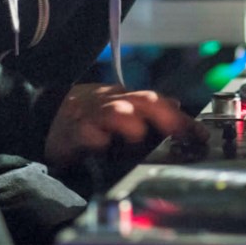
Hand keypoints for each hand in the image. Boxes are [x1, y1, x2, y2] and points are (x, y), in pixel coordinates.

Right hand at [44, 83, 207, 164]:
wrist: (45, 114)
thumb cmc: (87, 113)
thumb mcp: (119, 106)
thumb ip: (147, 108)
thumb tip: (177, 105)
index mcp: (126, 99)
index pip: (159, 101)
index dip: (181, 117)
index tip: (200, 134)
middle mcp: (112, 103)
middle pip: (144, 101)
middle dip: (166, 116)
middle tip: (182, 132)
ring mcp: (92, 116)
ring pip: (116, 111)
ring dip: (131, 122)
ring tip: (140, 133)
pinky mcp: (72, 133)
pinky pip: (85, 133)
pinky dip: (95, 138)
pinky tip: (103, 146)